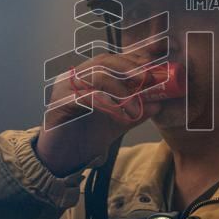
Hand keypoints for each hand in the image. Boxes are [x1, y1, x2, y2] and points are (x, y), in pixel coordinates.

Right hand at [36, 44, 163, 174]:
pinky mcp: (59, 103)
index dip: (132, 59)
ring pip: (97, 75)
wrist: (62, 158)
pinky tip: (120, 114)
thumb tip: (158, 104)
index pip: (111, 59)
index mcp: (86, 75)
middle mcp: (73, 76)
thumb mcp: (117, 122)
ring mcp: (64, 87)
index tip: (152, 66)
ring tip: (135, 108)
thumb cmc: (86, 136)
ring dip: (121, 90)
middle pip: (104, 61)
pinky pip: (86, 96)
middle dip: (129, 68)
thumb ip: (135, 111)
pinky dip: (108, 103)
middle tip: (147, 80)